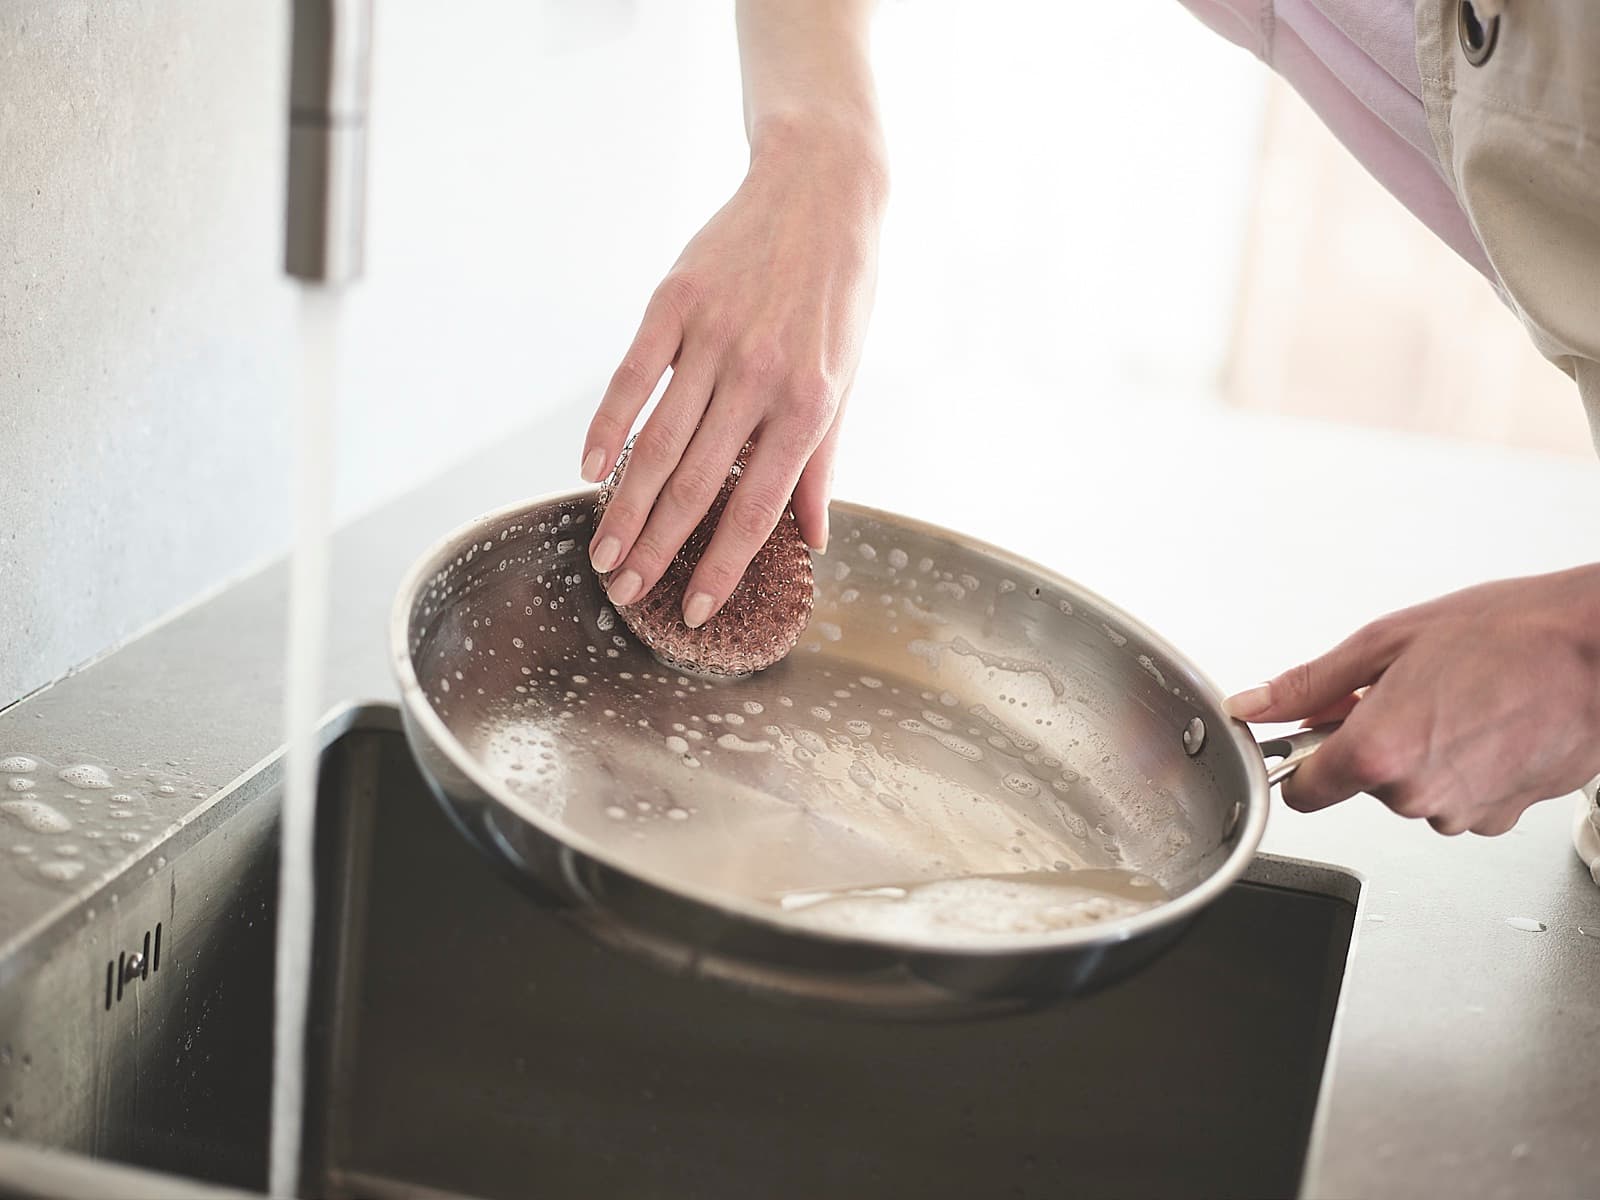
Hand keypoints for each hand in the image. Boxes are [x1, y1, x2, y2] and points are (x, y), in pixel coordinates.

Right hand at [581, 116, 885, 628]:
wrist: (820, 191)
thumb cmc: (839, 296)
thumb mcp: (846, 381)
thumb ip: (822, 464)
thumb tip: (812, 540)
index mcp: (809, 406)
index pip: (756, 508)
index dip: (722, 566)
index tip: (693, 610)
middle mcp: (760, 378)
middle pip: (696, 485)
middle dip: (657, 548)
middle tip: (625, 591)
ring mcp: (714, 338)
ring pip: (657, 443)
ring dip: (625, 506)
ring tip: (602, 552)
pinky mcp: (674, 302)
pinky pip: (631, 378)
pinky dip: (605, 426)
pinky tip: (587, 469)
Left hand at [1224, 565, 1599, 834]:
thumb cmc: (1511, 635)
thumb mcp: (1388, 641)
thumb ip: (1310, 684)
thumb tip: (1256, 705)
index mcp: (1377, 753)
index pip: (1303, 793)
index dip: (1302, 761)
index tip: (1311, 737)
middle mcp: (1417, 796)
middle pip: (1361, 784)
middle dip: (1371, 743)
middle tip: (1407, 691)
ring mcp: (1462, 812)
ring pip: (1411, 792)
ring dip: (1419, 755)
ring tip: (1457, 702)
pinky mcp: (1500, 818)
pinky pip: (1457, 799)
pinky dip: (1462, 769)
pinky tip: (1487, 726)